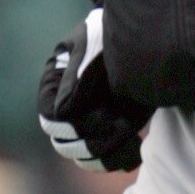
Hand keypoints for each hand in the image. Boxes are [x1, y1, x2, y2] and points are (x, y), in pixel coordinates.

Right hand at [38, 6, 146, 170]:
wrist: (143, 35)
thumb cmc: (111, 34)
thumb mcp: (94, 45)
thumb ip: (80, 74)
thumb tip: (63, 112)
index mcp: (54, 86)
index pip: (51, 118)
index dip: (72, 124)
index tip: (104, 114)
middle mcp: (66, 110)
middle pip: (64, 143)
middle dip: (92, 139)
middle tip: (121, 124)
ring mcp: (88, 124)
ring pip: (83, 157)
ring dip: (107, 153)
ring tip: (132, 137)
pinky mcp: (110, 133)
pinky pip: (106, 160)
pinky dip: (120, 160)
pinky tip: (136, 149)